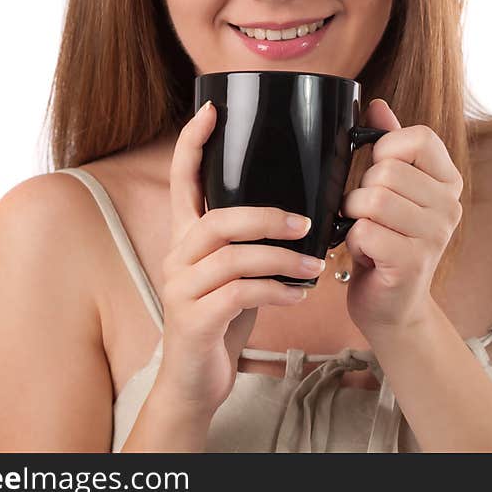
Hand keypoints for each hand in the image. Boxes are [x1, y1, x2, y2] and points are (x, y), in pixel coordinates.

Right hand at [155, 101, 324, 417]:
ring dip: (280, 258)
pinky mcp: (193, 320)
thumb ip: (248, 240)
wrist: (194, 381)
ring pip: (232, 257)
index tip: (212, 110)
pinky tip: (297, 295)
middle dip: (265, 216)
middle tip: (306, 223)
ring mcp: (181, 288)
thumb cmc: (222, 316)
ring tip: (314, 266)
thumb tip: (298, 211)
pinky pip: (239, 295)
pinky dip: (275, 291)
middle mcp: (177, 256)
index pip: (181, 180)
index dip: (192, 143)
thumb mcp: (233, 272)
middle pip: (217, 219)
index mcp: (187, 237)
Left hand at [341, 99, 464, 335]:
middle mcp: (450, 206)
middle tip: (369, 215)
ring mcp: (436, 236)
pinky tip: (367, 254)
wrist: (391, 304)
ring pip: (372, 200)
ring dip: (354, 217)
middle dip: (361, 191)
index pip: (418, 137)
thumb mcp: (389, 188)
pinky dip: (353, 242)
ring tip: (366, 232)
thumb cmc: (386, 240)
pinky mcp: (413, 263)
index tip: (380, 174)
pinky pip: (364, 232)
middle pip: (386, 171)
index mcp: (448, 181)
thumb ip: (387, 144)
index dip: (385, 149)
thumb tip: (377, 104)